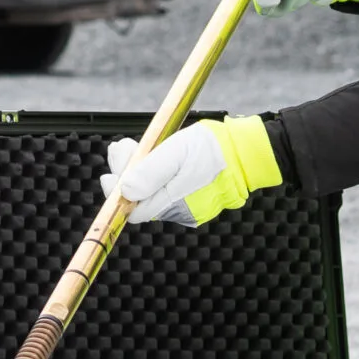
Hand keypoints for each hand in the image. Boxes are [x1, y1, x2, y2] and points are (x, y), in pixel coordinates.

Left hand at [99, 115, 281, 227]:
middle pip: (141, 199)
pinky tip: (153, 157)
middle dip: (127, 174)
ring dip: (140, 172)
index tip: (109, 174)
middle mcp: (180, 212)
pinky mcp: (196, 199)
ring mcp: (189, 207)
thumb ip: (150, 172)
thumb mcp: (177, 152)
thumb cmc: (215, 149)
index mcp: (174, 203)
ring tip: (133, 147)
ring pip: (154, 193)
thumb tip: (125, 190)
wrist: (249, 152)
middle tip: (122, 148)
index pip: (134, 209)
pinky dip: (156, 175)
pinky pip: (167, 190)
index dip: (117, 192)